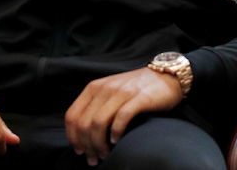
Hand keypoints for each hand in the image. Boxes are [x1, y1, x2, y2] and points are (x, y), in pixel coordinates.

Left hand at [65, 67, 182, 165]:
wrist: (164, 76)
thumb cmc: (135, 89)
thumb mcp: (109, 93)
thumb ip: (96, 107)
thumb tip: (83, 135)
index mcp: (93, 87)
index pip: (72, 115)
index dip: (72, 137)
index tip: (79, 151)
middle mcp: (104, 88)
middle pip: (84, 123)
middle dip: (86, 145)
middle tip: (94, 159)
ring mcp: (121, 92)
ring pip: (98, 122)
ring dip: (99, 143)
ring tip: (105, 153)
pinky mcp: (138, 98)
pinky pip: (121, 118)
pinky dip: (116, 133)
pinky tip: (116, 141)